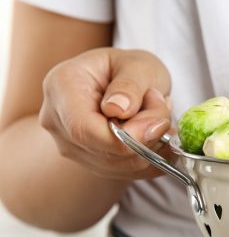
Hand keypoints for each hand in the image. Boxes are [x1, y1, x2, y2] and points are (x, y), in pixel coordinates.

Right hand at [39, 48, 172, 179]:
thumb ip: (130, 85)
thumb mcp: (138, 65)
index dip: (125, 136)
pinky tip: (158, 134)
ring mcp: (71, 145)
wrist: (128, 81)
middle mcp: (57, 121)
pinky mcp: (91, 162)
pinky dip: (151, 157)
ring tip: (159, 115)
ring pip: (118, 165)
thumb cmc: (131, 68)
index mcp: (61, 87)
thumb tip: (118, 110)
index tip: (159, 123)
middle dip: (146, 137)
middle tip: (164, 108)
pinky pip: (127, 172)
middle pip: (102, 150)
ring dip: (151, 146)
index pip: (83, 128)